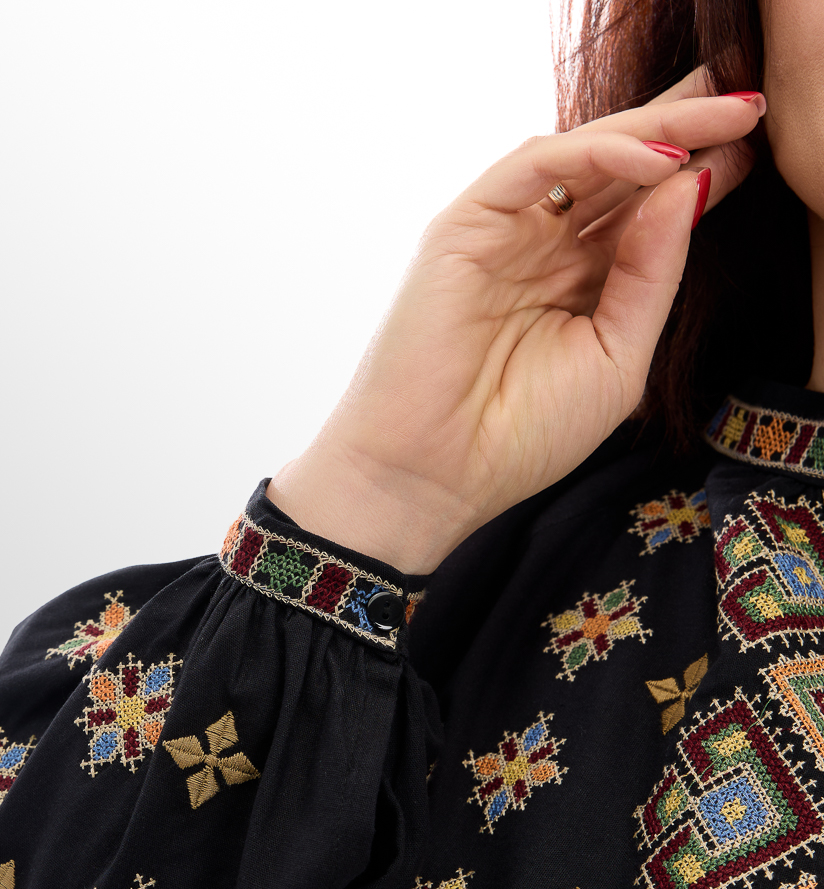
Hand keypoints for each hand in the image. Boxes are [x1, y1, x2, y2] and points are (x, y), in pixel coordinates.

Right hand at [267, 69, 763, 573]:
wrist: (437, 476)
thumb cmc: (521, 436)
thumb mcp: (618, 356)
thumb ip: (652, 276)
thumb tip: (690, 185)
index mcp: (577, 285)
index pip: (643, 211)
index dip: (700, 175)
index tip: (758, 146)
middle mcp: (541, 251)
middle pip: (618, 171)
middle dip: (685, 131)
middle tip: (751, 105)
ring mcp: (501, 236)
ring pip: (580, 156)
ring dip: (652, 130)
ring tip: (720, 119)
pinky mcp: (462, 229)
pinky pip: (532, 167)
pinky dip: (592, 152)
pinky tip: (654, 159)